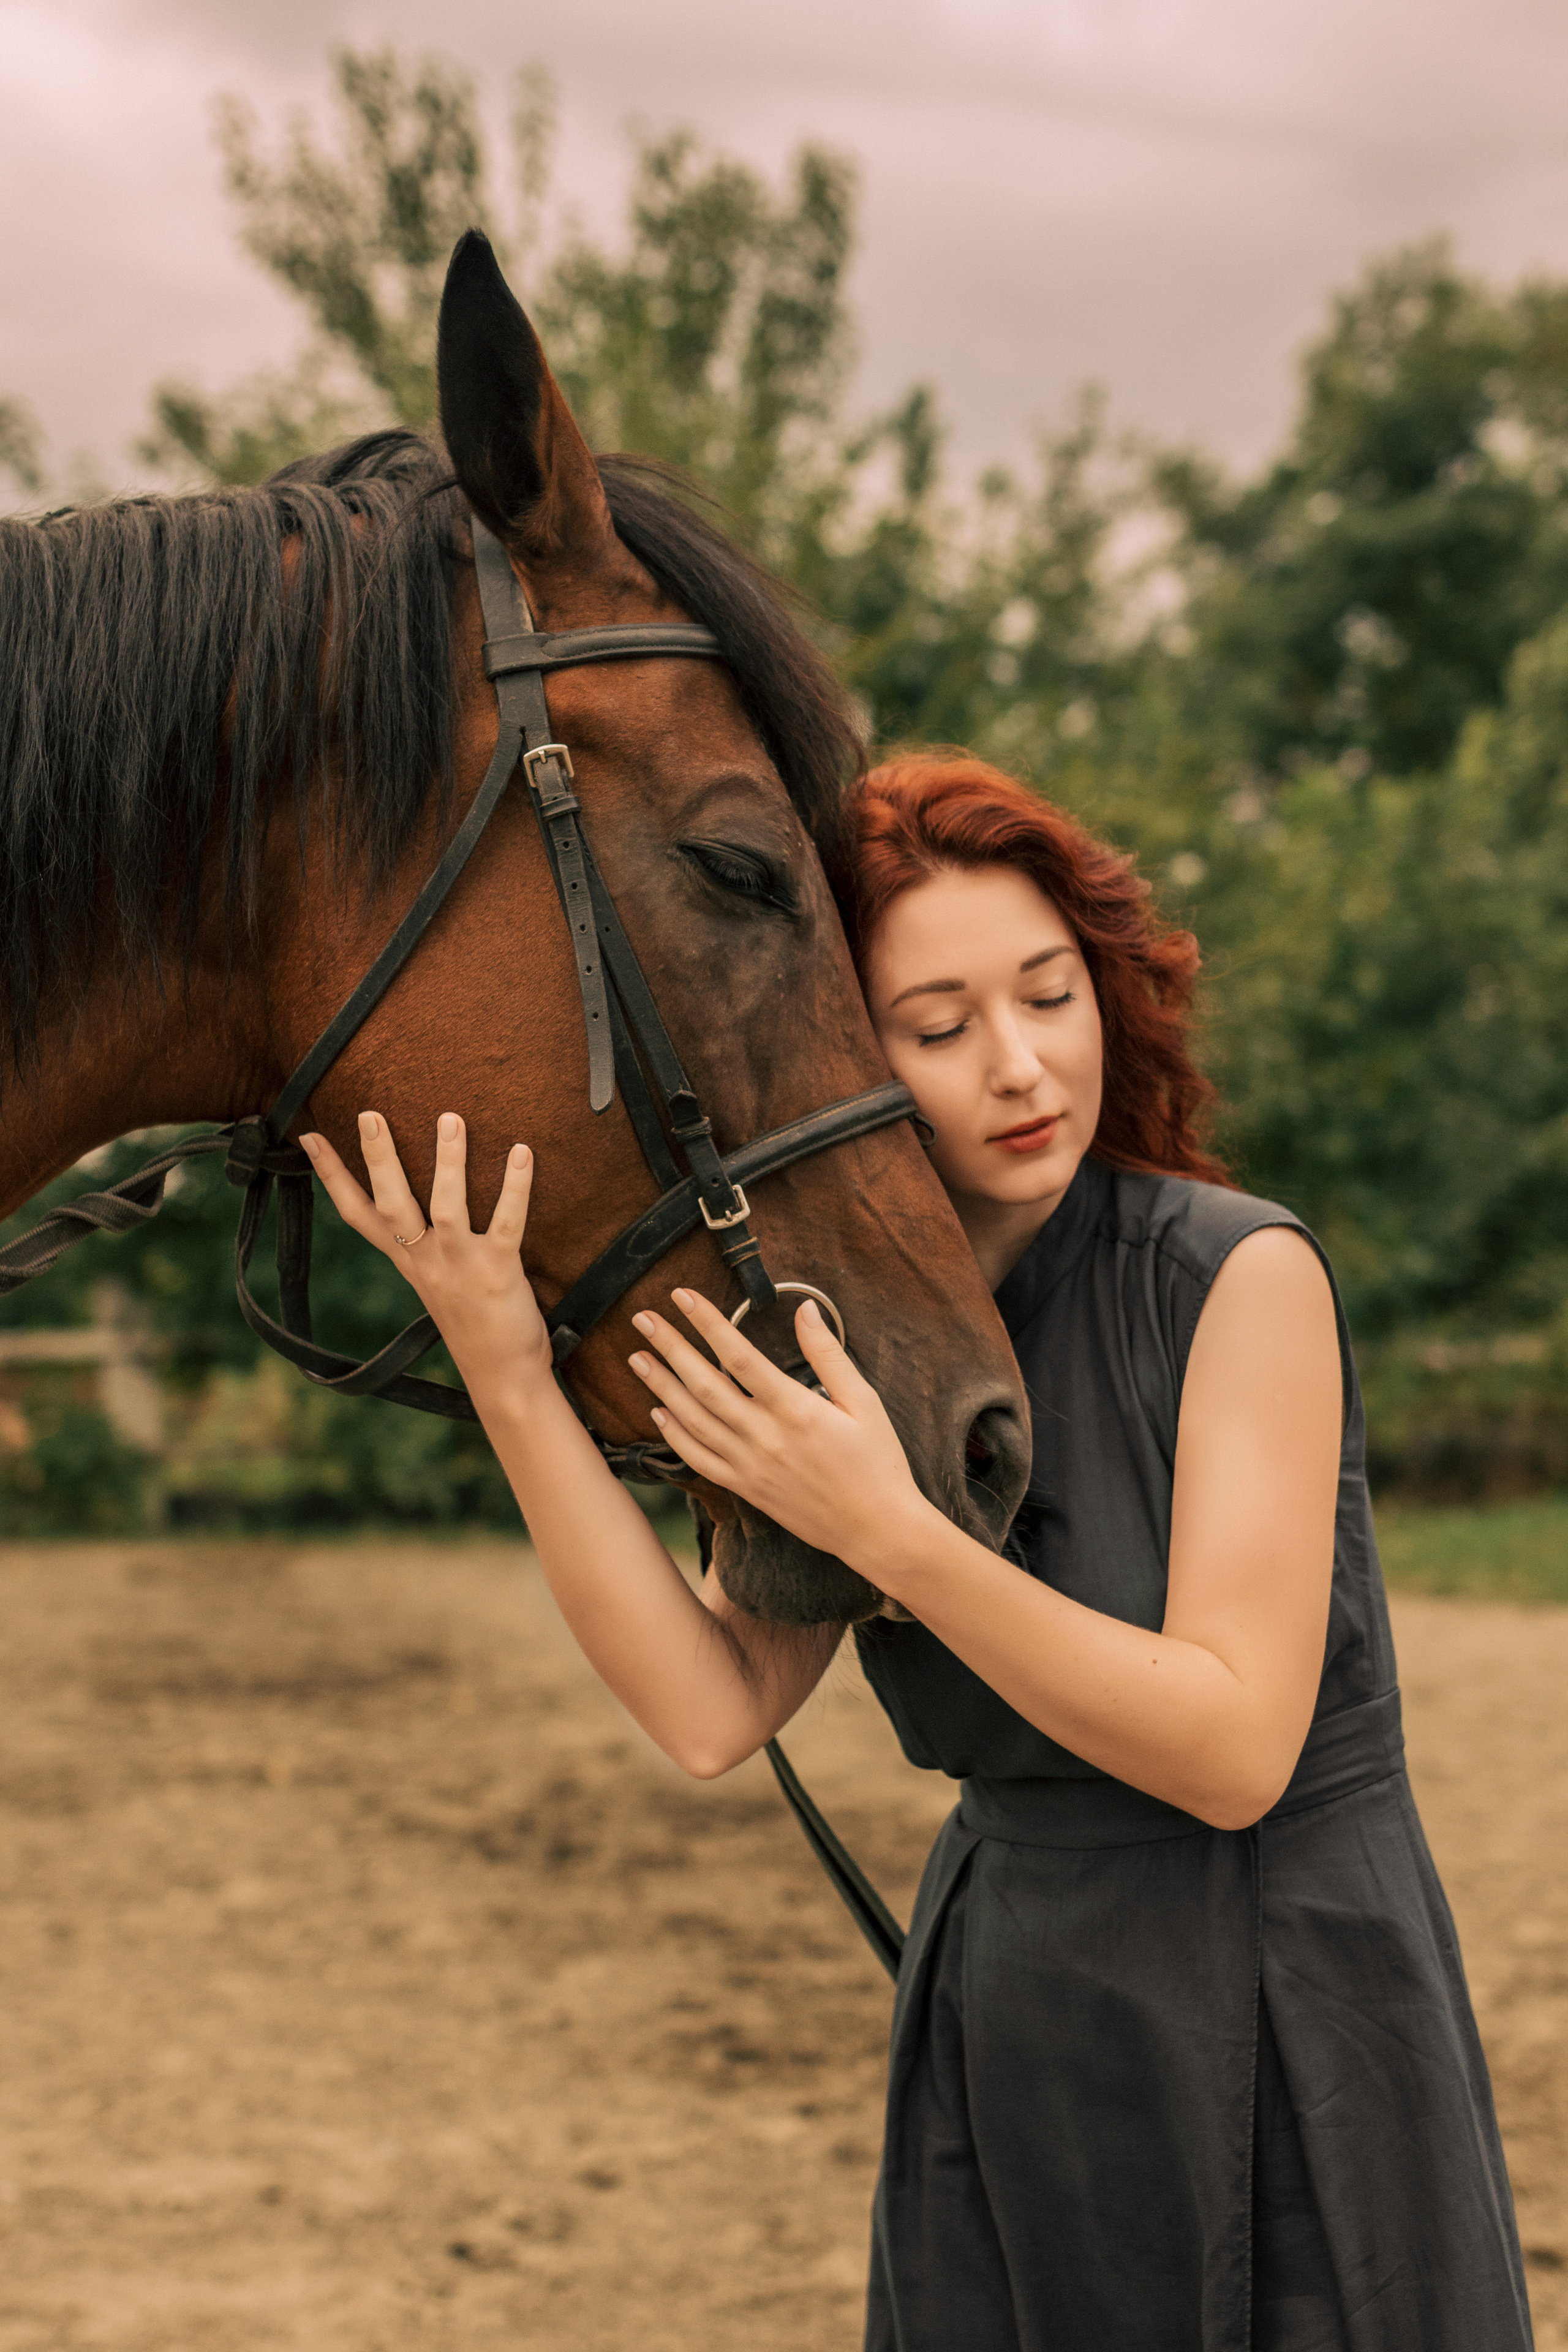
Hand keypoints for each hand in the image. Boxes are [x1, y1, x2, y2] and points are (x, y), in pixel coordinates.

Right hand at [300, 1111, 552, 1402]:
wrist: (501, 1376)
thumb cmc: (474, 1324)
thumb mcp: (437, 1282)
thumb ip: (427, 1246)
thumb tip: (426, 1207)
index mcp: (408, 1261)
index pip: (358, 1215)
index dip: (332, 1176)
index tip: (309, 1136)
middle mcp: (426, 1261)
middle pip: (391, 1204)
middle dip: (378, 1159)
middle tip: (369, 1114)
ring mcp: (460, 1265)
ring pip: (446, 1207)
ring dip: (448, 1162)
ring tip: (449, 1119)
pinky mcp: (499, 1272)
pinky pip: (507, 1224)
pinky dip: (515, 1188)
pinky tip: (522, 1152)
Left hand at [628, 1287, 935, 1575]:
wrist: (876, 1531)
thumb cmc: (878, 1463)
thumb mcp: (864, 1402)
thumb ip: (829, 1354)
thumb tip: (807, 1309)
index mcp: (796, 1410)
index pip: (739, 1356)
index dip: (707, 1323)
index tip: (683, 1296)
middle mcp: (765, 1437)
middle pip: (704, 1385)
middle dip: (670, 1348)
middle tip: (643, 1319)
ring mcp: (751, 1466)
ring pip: (694, 1421)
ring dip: (662, 1387)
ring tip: (637, 1358)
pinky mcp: (747, 1489)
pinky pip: (700, 1460)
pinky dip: (675, 1436)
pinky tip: (659, 1413)